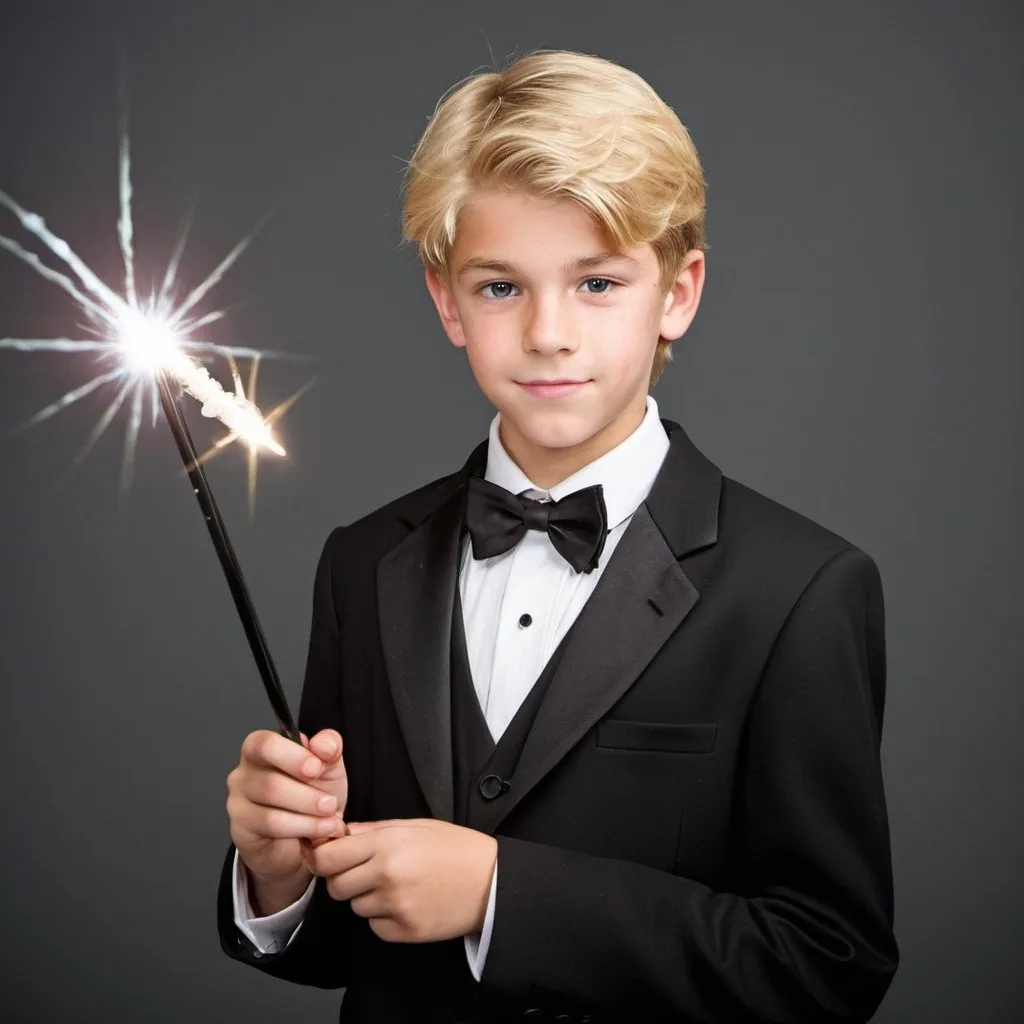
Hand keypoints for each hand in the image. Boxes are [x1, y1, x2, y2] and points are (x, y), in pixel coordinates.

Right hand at [226, 728, 348, 888]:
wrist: (306, 837)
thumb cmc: (312, 794)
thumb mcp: (328, 766)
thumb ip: (329, 747)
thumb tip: (324, 745)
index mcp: (260, 749)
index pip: (264, 744)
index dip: (292, 756)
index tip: (317, 768)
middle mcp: (242, 773)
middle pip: (268, 780)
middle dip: (306, 793)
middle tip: (330, 803)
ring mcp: (237, 803)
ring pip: (269, 806)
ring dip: (307, 812)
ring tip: (330, 819)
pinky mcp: (241, 829)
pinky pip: (270, 825)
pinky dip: (301, 827)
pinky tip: (320, 830)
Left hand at [304, 818, 497, 943]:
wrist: (492, 882)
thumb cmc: (456, 848)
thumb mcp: (416, 825)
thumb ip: (374, 829)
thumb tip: (339, 833)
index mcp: (387, 844)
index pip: (328, 857)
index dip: (320, 856)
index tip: (324, 854)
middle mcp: (386, 875)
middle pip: (335, 885)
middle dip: (343, 878)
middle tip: (365, 870)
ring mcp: (395, 906)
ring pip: (355, 906)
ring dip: (366, 897)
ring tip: (395, 884)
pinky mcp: (404, 931)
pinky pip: (374, 926)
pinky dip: (383, 917)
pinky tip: (406, 902)